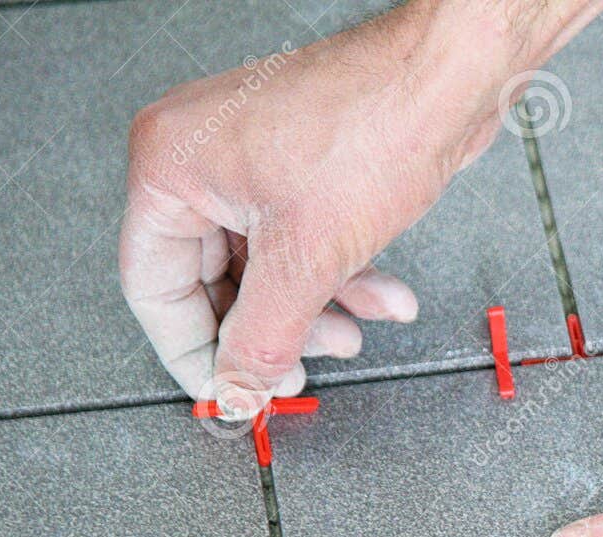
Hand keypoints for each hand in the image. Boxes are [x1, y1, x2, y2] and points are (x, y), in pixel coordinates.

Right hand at [119, 0, 602, 417]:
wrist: (449, 78)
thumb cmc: (375, 124)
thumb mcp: (308, 260)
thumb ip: (263, 337)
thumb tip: (237, 388)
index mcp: (169, 166)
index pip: (153, 288)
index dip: (193, 353)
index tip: (229, 392)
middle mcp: (200, 156)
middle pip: (214, 281)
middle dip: (269, 330)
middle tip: (303, 367)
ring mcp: (251, 159)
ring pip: (267, 267)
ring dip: (315, 311)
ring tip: (354, 334)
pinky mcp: (301, 166)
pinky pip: (302, 241)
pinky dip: (341, 277)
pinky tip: (386, 296)